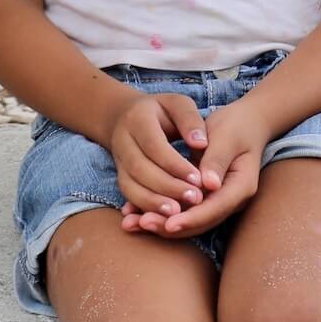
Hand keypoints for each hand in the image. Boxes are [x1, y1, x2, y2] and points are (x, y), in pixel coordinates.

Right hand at [106, 92, 209, 218]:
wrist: (126, 116)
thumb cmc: (162, 111)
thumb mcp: (177, 104)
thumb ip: (190, 120)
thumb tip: (202, 143)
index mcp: (137, 118)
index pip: (154, 145)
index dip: (175, 164)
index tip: (199, 179)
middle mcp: (122, 140)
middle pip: (140, 168)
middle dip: (167, 186)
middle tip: (195, 199)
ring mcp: (118, 159)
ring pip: (130, 184)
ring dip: (153, 201)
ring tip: (178, 214)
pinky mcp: (120, 174)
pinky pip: (128, 194)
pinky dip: (145, 206)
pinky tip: (164, 216)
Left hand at [121, 99, 269, 238]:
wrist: (242, 124)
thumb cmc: (234, 127)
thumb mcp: (226, 138)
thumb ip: (216, 160)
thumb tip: (209, 184)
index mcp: (241, 186)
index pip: (215, 208)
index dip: (192, 218)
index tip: (170, 223)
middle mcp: (230, 199)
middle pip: (200, 221)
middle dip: (171, 225)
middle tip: (143, 224)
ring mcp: (216, 200)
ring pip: (188, 219)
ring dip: (161, 223)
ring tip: (132, 223)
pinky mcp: (202, 196)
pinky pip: (181, 209)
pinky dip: (159, 212)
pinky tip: (135, 214)